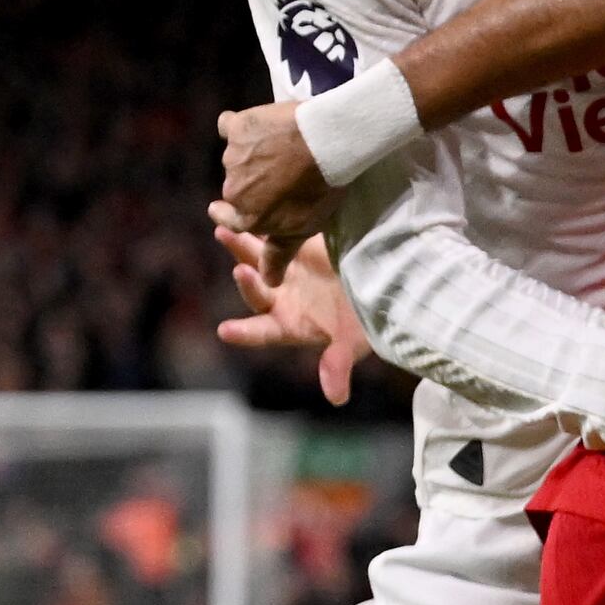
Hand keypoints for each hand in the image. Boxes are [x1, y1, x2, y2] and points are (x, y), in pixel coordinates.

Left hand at [210, 214, 369, 406]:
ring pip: (254, 256)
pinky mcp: (294, 242)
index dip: (245, 332)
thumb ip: (338, 364)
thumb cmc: (366, 320)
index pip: (262, 331)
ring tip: (220, 227)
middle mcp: (282, 297)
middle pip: (256, 289)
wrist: (384, 280)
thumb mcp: (354, 342)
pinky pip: (269, 231)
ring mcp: (285, 268)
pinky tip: (236, 205)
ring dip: (237, 243)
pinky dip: (255, 220)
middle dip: (247, 281)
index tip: (223, 331)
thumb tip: (337, 398)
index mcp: (290, 325)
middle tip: (240, 269)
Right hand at [216, 100, 333, 245]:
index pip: (227, 218)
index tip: (227, 207)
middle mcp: (233, 190)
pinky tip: (258, 123)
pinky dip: (238, 126)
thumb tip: (270, 281)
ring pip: (235, 159)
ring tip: (280, 148)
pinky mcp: (237, 128)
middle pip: (235, 189)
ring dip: (251, 155)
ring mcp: (233, 158)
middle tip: (276, 173)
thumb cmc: (319, 189)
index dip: (229, 212)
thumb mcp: (303, 228)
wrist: (326, 143)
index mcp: (247, 218)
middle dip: (250, 184)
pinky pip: (228, 126)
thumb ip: (279, 253)